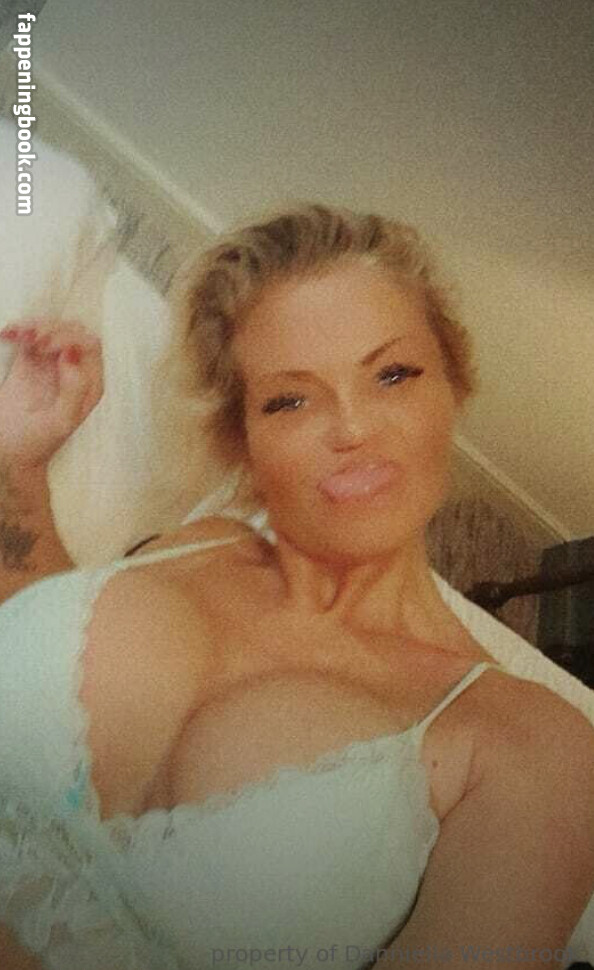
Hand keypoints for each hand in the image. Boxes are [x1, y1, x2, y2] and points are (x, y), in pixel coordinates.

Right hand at [0, 318, 103, 470]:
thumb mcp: (61, 420)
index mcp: (89, 384)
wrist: (10, 453)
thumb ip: (74, 388)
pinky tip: (8, 334)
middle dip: (55, 329)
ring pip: (53, 330)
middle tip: (35, 341)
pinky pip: (29, 338)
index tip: (48, 348)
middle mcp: (74, 371)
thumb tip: (71, 354)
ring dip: (38, 325)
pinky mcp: (30, 364)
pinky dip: (20, 330)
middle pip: (73, 332)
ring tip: (21, 335)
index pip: (90, 346)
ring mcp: (52, 366)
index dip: (71, 339)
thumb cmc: (40, 441)